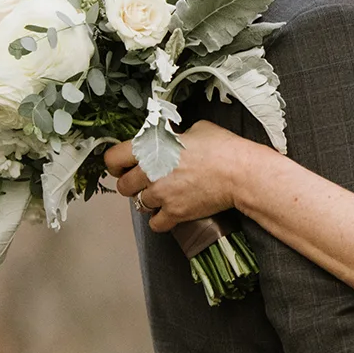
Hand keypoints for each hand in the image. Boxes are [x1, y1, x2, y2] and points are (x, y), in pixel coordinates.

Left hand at [105, 120, 256, 231]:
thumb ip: (174, 136)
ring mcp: (161, 194)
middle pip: (123, 186)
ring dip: (149, 200)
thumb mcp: (195, 129)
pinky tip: (170, 211)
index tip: (122, 166)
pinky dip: (160, 219)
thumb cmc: (222, 147)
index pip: (113, 158)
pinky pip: (155, 224)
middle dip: (132, 184)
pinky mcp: (174, 213)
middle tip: (145, 182)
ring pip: (139, 204)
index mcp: (152, 148)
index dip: (115, 164)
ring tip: (164, 194)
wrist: (240, 173)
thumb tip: (172, 139)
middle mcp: (151, 172)